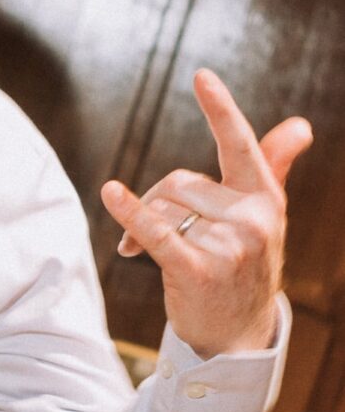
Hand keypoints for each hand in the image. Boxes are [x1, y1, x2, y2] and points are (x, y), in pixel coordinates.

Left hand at [100, 69, 312, 357]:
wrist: (238, 336)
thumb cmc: (245, 266)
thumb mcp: (264, 217)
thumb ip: (273, 167)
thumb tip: (300, 125)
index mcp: (266, 199)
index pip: (241, 146)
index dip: (220, 110)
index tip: (201, 76)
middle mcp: (253, 219)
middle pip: (180, 181)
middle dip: (155, 200)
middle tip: (144, 228)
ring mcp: (228, 246)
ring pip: (164, 207)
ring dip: (141, 224)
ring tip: (138, 249)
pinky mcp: (198, 270)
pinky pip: (157, 231)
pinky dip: (130, 213)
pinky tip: (111, 194)